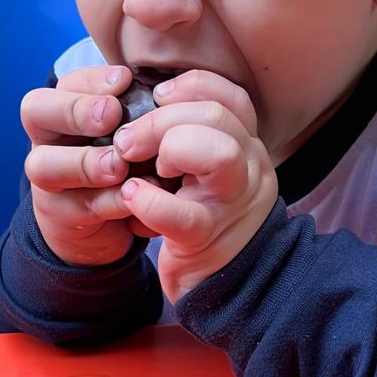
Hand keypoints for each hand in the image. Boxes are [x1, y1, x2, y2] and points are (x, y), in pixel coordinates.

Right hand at [21, 65, 148, 265]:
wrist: (115, 223)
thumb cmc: (132, 162)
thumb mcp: (138, 133)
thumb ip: (143, 111)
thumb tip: (167, 89)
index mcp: (67, 110)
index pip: (67, 83)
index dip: (93, 80)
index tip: (125, 81)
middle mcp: (49, 139)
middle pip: (36, 110)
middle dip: (76, 110)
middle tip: (111, 115)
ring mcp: (48, 180)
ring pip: (44, 164)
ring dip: (85, 163)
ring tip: (118, 166)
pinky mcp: (60, 217)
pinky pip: (79, 206)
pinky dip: (111, 200)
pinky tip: (136, 196)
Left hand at [115, 70, 278, 302]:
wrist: (229, 289)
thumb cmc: (207, 220)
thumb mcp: (210, 173)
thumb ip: (194, 136)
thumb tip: (150, 99)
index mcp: (247, 148)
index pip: (232, 97)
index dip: (192, 87)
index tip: (156, 95)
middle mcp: (249, 170)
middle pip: (218, 117)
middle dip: (163, 119)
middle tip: (127, 140)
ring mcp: (232, 205)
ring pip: (220, 154)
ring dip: (169, 147)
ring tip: (136, 165)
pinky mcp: (206, 240)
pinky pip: (182, 213)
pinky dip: (148, 200)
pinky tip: (129, 196)